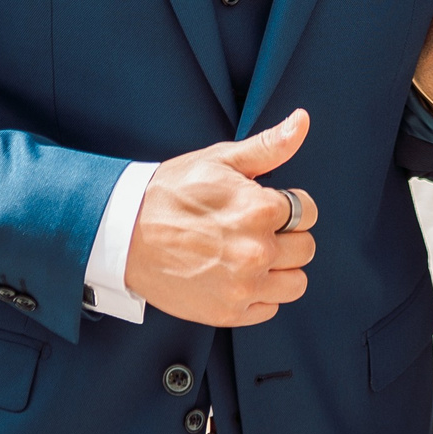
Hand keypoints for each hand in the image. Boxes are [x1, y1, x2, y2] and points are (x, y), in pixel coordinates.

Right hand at [124, 109, 318, 326]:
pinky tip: (237, 275)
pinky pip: (270, 308)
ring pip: (296, 283)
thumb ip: (269, 145)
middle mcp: (257, 251)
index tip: (265, 205)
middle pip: (305, 248)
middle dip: (287, 236)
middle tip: (254, 229)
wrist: (124, 233)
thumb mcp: (220, 159)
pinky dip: (259, 294)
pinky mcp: (228, 312)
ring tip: (251, 254)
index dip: (289, 205)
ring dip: (280, 269)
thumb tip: (302, 121)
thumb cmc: (172, 192)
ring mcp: (243, 286)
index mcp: (260, 209)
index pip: (307, 211)